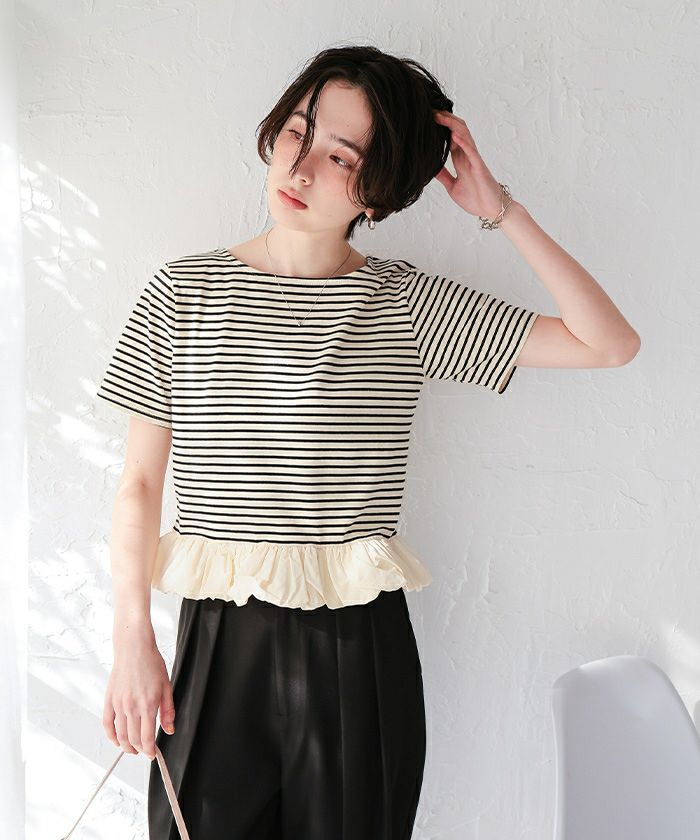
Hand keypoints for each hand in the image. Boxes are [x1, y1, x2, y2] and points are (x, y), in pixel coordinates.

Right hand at [103, 640, 175, 760]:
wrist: (134, 648)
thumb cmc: (152, 664)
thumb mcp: (166, 686)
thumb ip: (168, 710)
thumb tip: (169, 729)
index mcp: (148, 704)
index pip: (147, 738)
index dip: (150, 750)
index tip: (153, 754)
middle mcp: (132, 707)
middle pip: (133, 739)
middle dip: (139, 750)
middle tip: (144, 751)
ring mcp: (118, 704)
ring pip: (120, 735)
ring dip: (125, 746)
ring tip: (132, 749)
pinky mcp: (109, 700)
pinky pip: (107, 724)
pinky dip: (111, 736)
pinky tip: (116, 740)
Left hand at [432, 110, 504, 219]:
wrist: (491, 210)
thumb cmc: (476, 199)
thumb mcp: (452, 187)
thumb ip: (444, 176)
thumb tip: (431, 169)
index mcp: (460, 160)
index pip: (449, 138)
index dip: (440, 127)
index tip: (427, 119)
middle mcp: (467, 156)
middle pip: (456, 131)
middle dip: (445, 120)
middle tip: (431, 110)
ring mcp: (473, 159)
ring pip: (464, 136)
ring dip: (452, 125)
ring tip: (440, 115)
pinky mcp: (479, 166)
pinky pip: (471, 151)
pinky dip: (463, 142)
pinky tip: (454, 134)